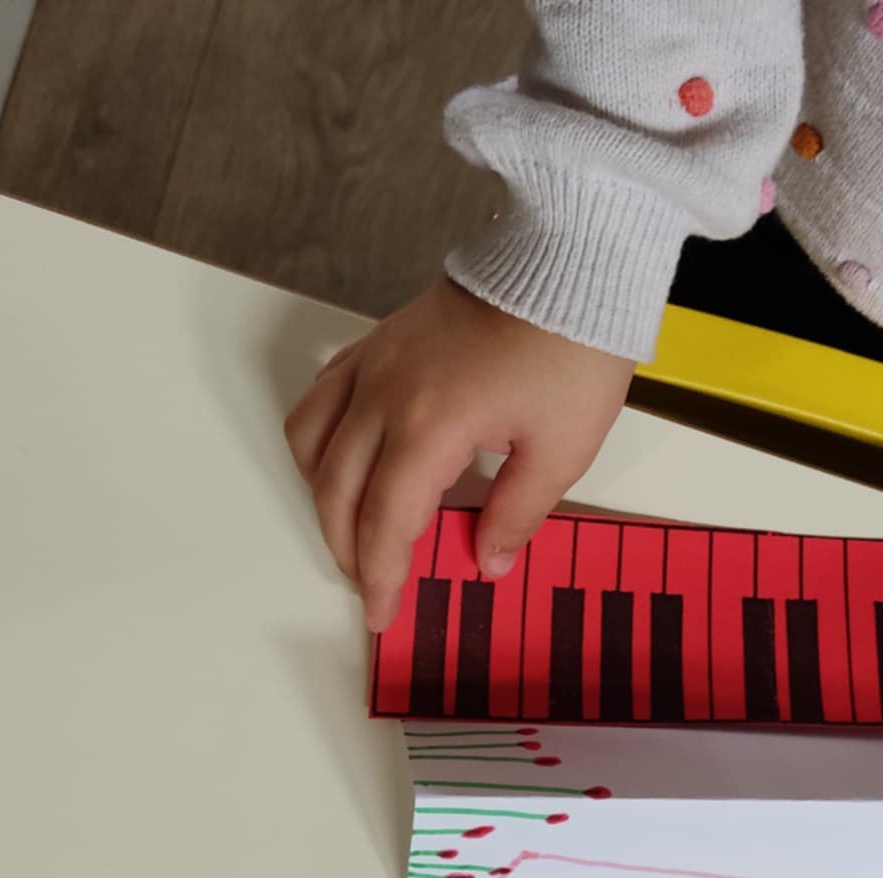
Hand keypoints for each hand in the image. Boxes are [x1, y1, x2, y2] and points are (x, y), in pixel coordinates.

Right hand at [284, 277, 635, 630]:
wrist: (569, 259)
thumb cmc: (571, 350)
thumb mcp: (563, 449)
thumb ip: (517, 512)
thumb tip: (486, 561)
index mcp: (428, 427)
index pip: (386, 521)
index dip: (381, 575)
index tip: (383, 614)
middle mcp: (384, 395)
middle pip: (336, 489)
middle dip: (347, 548)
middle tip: (369, 585)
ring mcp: (375, 362)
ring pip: (311, 439)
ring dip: (322, 493)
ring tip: (350, 527)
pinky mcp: (380, 339)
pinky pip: (323, 392)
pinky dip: (320, 436)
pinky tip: (345, 456)